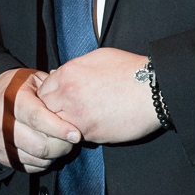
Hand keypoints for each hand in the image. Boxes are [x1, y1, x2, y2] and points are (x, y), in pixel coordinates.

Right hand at [0, 68, 81, 172]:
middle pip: (39, 145)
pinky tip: (48, 148)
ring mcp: (0, 142)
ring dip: (55, 154)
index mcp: (12, 100)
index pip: (37, 118)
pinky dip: (45, 161)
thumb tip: (73, 107)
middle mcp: (2, 122)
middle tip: (72, 139)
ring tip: (62, 142)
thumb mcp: (36, 79)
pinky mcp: (2, 156)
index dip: (58, 128)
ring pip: (36, 158)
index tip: (76, 134)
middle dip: (62, 145)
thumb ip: (53, 92)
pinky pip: (31, 166)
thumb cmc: (21, 87)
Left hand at [37, 48, 160, 143]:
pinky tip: (90, 125)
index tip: (56, 98)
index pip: (42, 90)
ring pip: (56, 127)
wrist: (152, 90)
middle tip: (62, 112)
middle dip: (51, 111)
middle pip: (45, 110)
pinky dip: (78, 133)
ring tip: (74, 120)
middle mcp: (68, 96)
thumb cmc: (129, 70)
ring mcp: (78, 118)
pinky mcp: (91, 134)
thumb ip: (74, 67)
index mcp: (68, 74)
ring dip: (61, 125)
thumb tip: (59, 74)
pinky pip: (75, 136)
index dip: (49, 95)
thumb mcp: (97, 57)